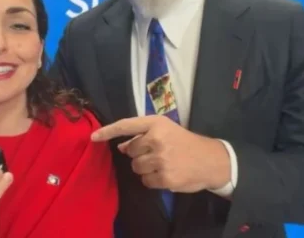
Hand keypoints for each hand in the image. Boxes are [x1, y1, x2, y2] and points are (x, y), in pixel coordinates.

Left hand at [91, 115, 229, 192]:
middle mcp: (157, 139)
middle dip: (139, 154)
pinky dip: (153, 180)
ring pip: (136, 167)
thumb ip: (142, 136)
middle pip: (130, 151)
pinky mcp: (165, 177)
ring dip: (145, 168)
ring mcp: (161, 159)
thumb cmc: (185, 143)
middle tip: (157, 153)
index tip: (93, 137)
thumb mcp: (166, 131)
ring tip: (163, 164)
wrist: (211, 160)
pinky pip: (146, 181)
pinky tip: (166, 174)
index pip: (126, 125)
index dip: (108, 131)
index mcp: (156, 123)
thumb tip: (121, 146)